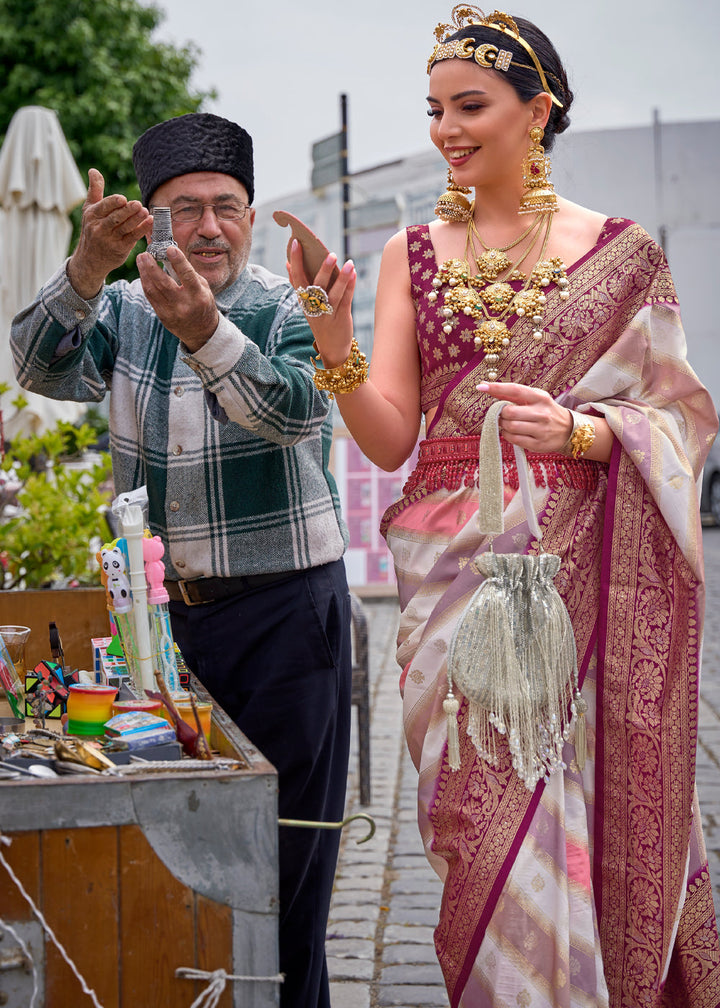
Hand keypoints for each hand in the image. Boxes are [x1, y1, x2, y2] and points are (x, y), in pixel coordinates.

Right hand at [67, 169, 152, 298]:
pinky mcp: (120, 249)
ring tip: (145, 211)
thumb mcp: (89, 209)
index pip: (104, 207)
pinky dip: (142, 229)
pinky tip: (150, 222)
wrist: (90, 260)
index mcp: (92, 215)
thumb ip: (95, 190)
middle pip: (116, 218)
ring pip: (125, 228)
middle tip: (138, 204)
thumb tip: (93, 170)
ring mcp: (110, 239)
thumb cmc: (92, 230)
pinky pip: (133, 237)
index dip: (113, 203)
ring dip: (136, 220)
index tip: (123, 199)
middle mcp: (99, 228)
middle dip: (127, 211)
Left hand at [136, 246, 218, 351]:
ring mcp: (172, 312)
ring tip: (141, 259)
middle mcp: (184, 305)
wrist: (201, 332)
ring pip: (153, 290)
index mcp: (198, 296)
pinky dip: (146, 283)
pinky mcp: (163, 317)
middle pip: (164, 284)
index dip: (179, 262)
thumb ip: (188, 273)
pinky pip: (151, 297)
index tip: (170, 248)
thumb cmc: (203, 303)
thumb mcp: (203, 288)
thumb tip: (171, 254)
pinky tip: (143, 273)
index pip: (188, 276)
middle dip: (152, 267)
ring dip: (144, 273)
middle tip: (145, 253)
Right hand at [287, 239, 355, 367]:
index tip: (296, 243)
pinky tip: (354, 274)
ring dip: (342, 278)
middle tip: (330, 254)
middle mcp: (313, 307)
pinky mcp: (341, 318)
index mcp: (303, 301)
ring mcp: (327, 314)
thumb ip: (298, 284)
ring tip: (349, 264)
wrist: (332, 349)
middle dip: (323, 270)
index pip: (297, 279)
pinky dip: (350, 287)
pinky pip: (346, 300)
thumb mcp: (306, 305)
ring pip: (333, 294)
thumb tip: (287, 264)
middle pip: (315, 287)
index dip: (295, 261)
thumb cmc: (320, 321)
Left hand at [477, 382, 572, 453]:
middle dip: (502, 414)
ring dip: (504, 426)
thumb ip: (510, 394)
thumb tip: (486, 386)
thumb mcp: (533, 399)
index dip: (497, 387)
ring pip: (510, 427)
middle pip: (509, 412)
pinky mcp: (538, 444)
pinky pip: (514, 440)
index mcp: (540, 397)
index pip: (515, 390)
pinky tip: (513, 433)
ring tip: (509, 424)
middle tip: (505, 416)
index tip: (481, 387)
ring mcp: (541, 429)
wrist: (568, 429)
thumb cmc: (544, 411)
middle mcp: (542, 412)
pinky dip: (508, 436)